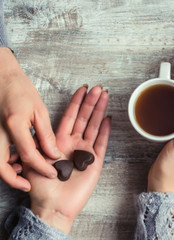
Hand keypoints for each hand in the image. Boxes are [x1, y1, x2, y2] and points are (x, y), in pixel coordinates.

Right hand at [0, 47, 60, 191]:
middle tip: (28, 185)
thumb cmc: (21, 91)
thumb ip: (46, 134)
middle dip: (13, 180)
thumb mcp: (39, 110)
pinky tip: (17, 161)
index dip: (42, 167)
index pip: (30, 154)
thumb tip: (53, 154)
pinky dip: (4, 162)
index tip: (53, 173)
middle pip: (1, 166)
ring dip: (7, 172)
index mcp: (14, 125)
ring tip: (24, 175)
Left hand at [20, 85, 110, 233]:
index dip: (76, 102)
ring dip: (100, 111)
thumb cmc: (42, 186)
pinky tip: (109, 119)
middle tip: (99, 88)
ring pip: (94, 126)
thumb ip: (38, 142)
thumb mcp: (32, 160)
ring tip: (106, 96)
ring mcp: (85, 151)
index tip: (83, 89)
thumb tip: (39, 126)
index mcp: (59, 141)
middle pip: (84, 118)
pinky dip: (105, 131)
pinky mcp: (95, 161)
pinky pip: (101, 143)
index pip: (70, 116)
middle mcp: (73, 143)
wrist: (53, 205)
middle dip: (91, 102)